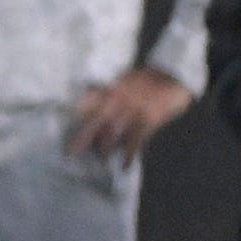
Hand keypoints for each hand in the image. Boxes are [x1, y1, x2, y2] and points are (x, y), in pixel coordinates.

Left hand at [67, 66, 192, 158]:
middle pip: (95, 120)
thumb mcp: (126, 81)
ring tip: (100, 159)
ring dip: (104, 147)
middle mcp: (119, 98)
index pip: (88, 101)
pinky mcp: (149, 118)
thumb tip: (93, 108)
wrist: (175, 74)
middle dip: (82, 137)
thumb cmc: (150, 80)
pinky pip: (136, 140)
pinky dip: (129, 154)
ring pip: (112, 131)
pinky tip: (124, 166)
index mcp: (112, 87)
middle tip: (71, 153)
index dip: (77, 116)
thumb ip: (112, 92)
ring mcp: (134, 108)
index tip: (66, 126)